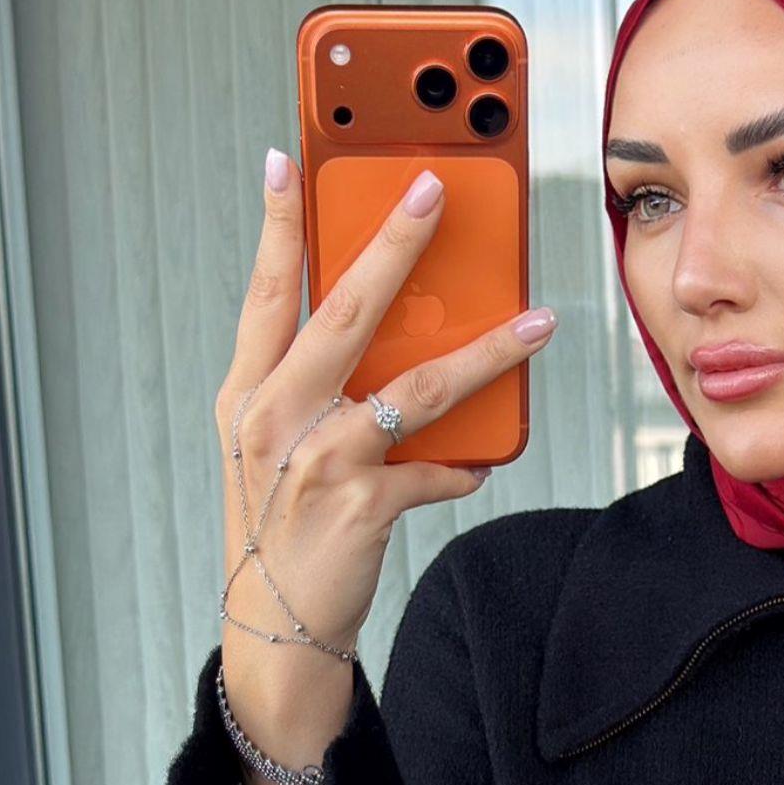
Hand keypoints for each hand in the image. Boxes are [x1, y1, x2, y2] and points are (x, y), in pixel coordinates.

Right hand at [211, 147, 557, 780]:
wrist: (276, 624)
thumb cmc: (280, 527)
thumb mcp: (271, 449)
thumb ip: (313, 391)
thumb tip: (398, 339)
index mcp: (247, 394)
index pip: (265, 293)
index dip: (280, 226)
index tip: (290, 160)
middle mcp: (276, 418)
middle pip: (345, 313)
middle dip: (393, 244)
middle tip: (433, 191)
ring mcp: (320, 461)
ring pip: (417, 388)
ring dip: (485, 354)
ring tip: (536, 326)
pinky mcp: (363, 507)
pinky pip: (438, 470)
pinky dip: (466, 465)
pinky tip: (485, 459)